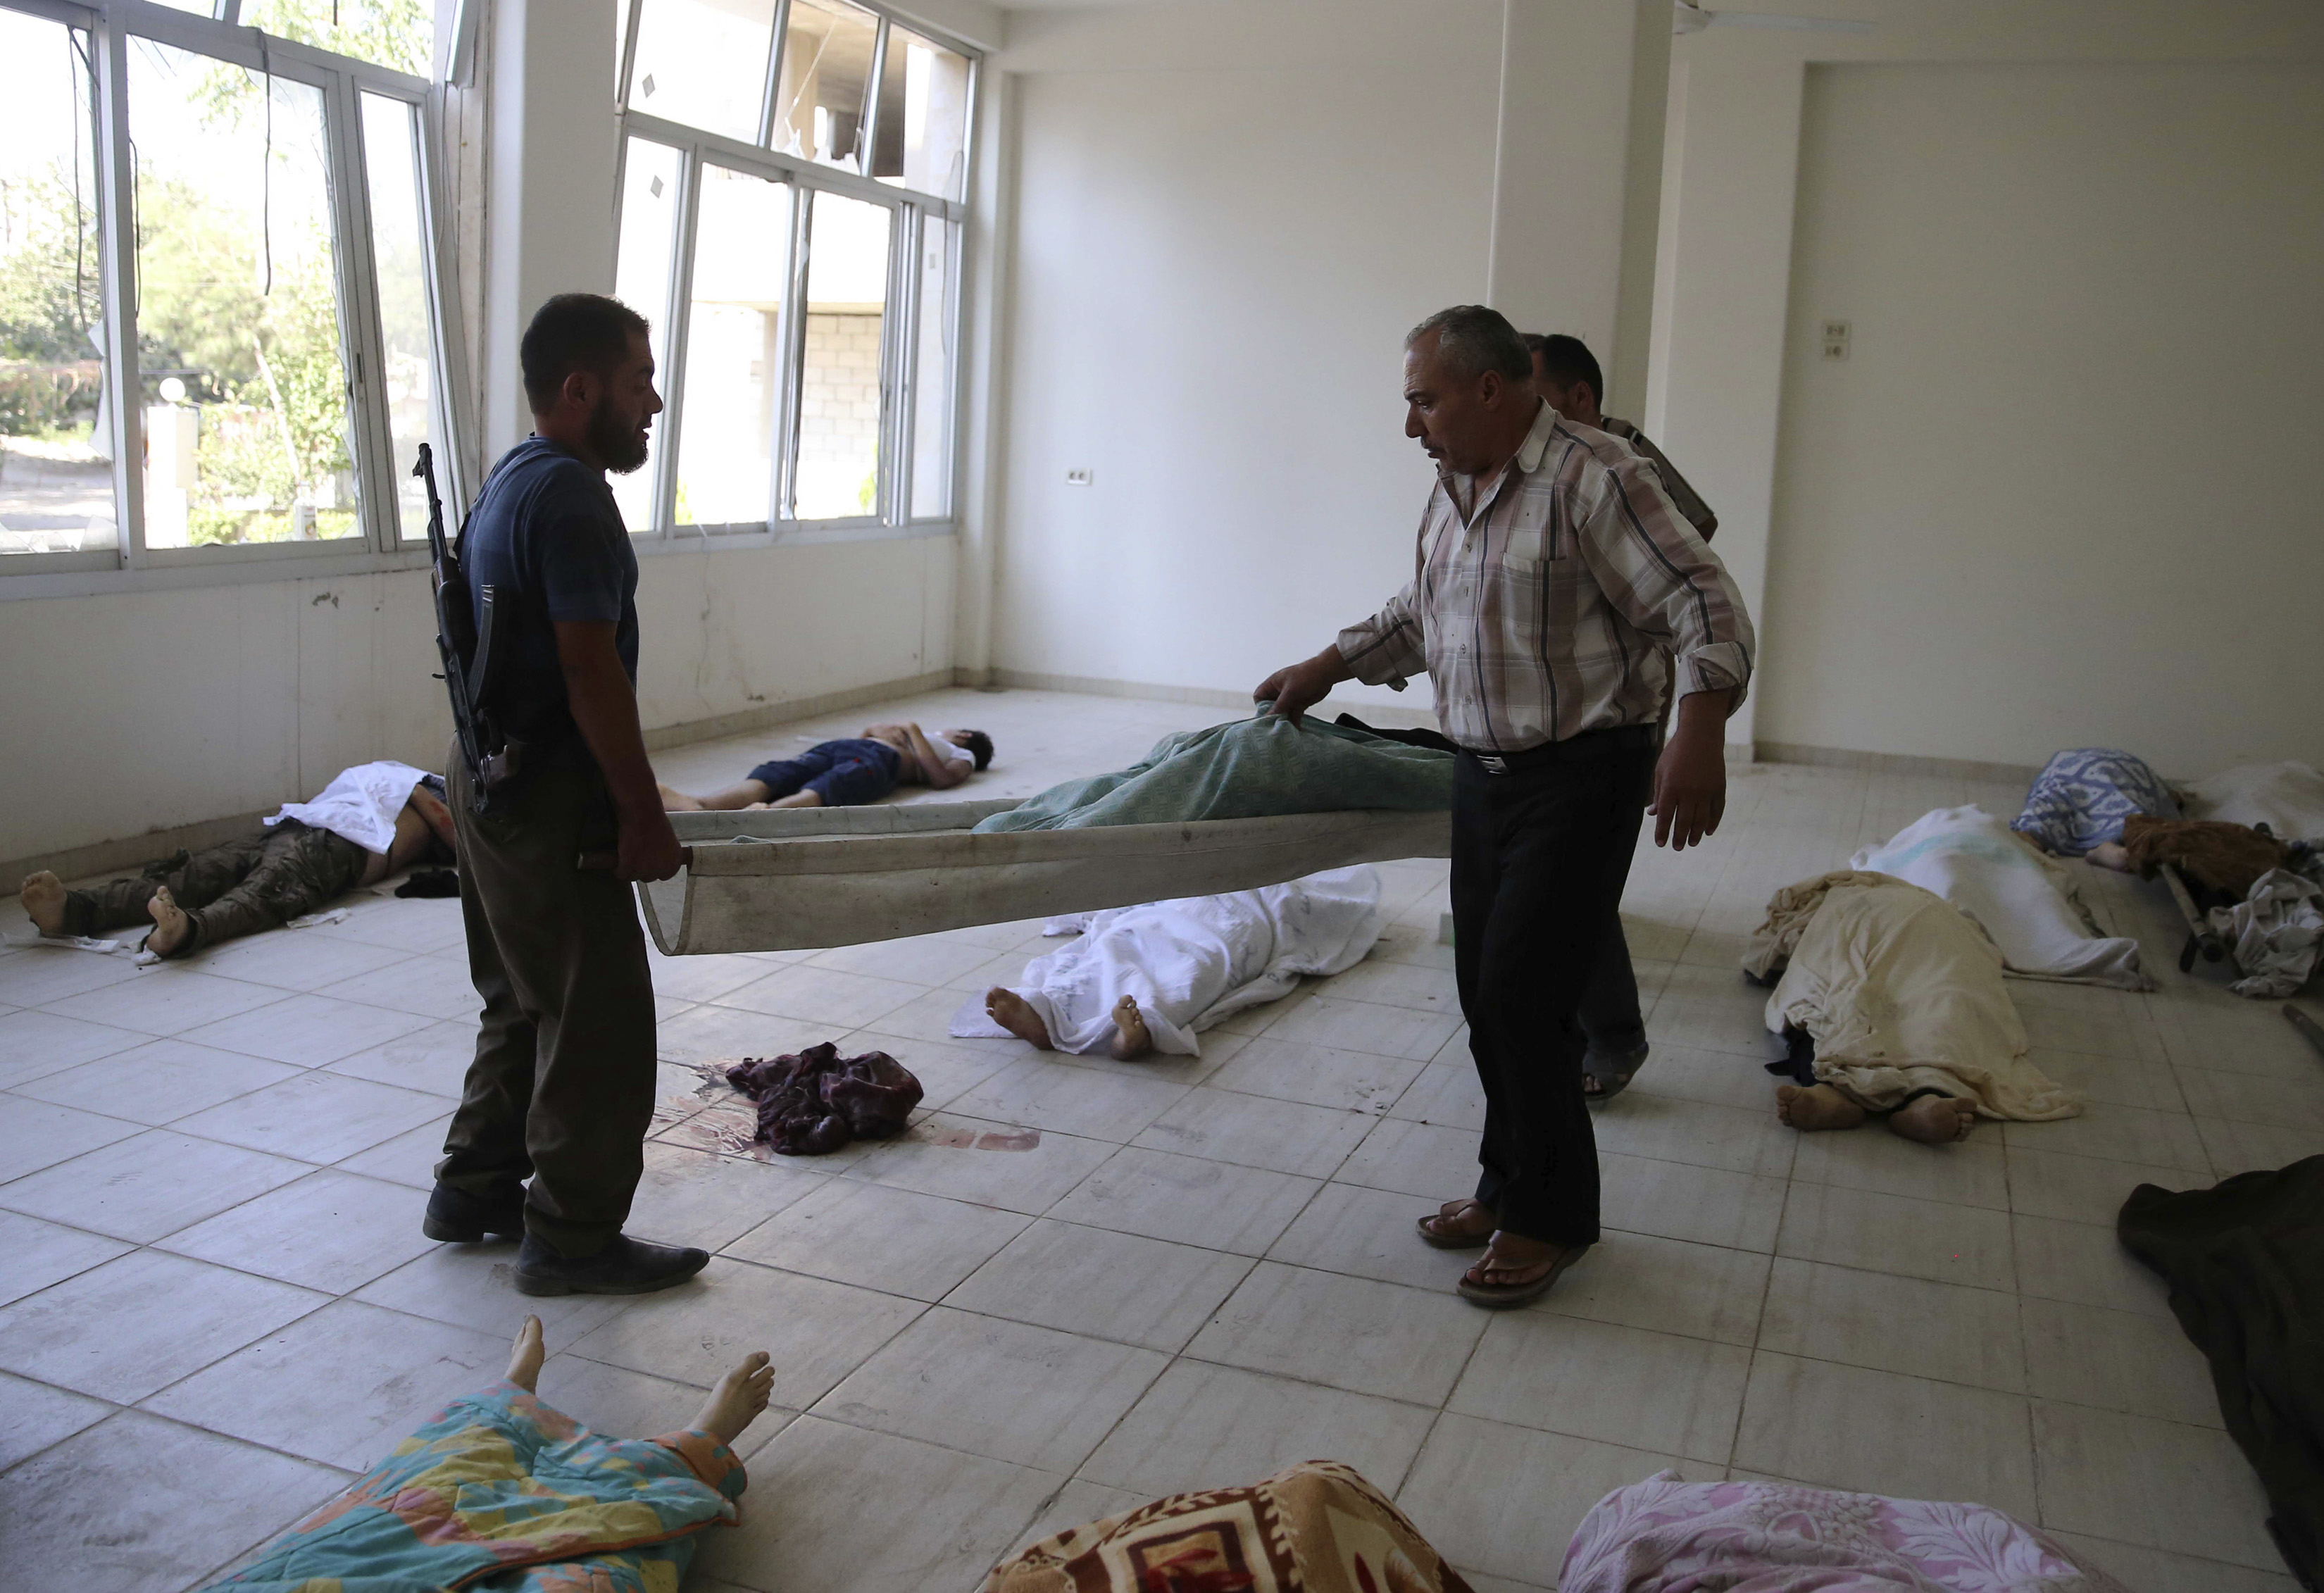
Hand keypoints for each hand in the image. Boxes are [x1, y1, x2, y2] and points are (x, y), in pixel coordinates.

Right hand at [616, 804, 685, 881]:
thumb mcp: (668, 843)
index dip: (654, 868)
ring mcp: (644, 869)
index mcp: (674, 864)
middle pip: (647, 877)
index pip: (663, 876)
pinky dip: (618, 867)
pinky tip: (619, 857)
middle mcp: (661, 869)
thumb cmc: (655, 824)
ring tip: (628, 853)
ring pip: (632, 877)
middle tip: (637, 855)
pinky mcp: (628, 866)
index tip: (649, 861)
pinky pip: (620, 874)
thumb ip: (664, 857)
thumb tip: (656, 864)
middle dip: (641, 868)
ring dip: (628, 867)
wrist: (643, 814)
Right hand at [1253, 648, 1349, 724]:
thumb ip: (1279, 706)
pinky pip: (1293, 715)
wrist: (1326, 673)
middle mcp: (1279, 692)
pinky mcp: (1299, 704)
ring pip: (1282, 713)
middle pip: (1270, 707)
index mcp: (1273, 684)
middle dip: (1273, 717)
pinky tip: (1295, 730)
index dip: (1261, 706)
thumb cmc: (1305, 676)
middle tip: (1274, 728)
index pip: (1259, 697)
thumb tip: (1268, 718)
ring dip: (1284, 721)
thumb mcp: (1290, 692)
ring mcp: (1289, 698)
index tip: (1266, 716)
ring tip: (1284, 731)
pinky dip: (1294, 722)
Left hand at [1649, 723, 1726, 850]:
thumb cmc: (1675, 754)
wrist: (1700, 737)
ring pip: (1701, 820)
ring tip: (1691, 843)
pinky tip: (1708, 831)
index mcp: (1671, 787)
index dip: (1662, 832)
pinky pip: (1716, 811)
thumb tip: (1652, 814)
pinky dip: (1713, 823)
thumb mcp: (1661, 772)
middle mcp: (1689, 792)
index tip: (1661, 844)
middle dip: (1679, 837)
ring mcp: (1706, 791)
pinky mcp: (1719, 788)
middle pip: (1683, 822)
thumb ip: (1658, 794)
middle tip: (1677, 848)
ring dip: (1696, 834)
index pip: (1665, 816)